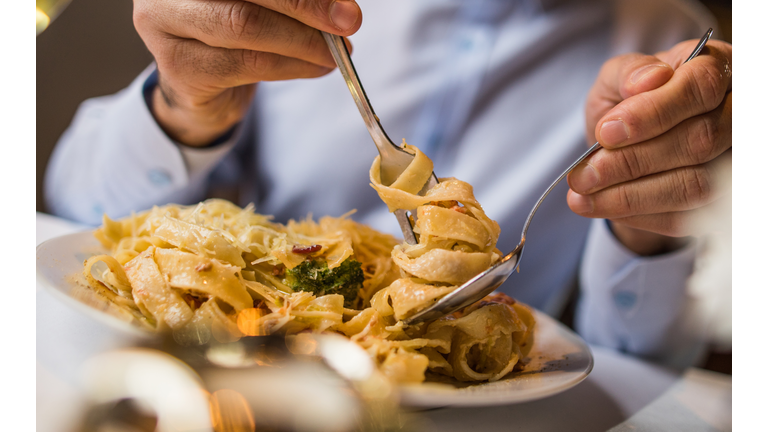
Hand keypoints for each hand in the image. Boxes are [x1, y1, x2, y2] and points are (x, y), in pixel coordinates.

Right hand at [133, 0, 361, 145]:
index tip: (345, 5)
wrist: (198, 84)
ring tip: (335, 53)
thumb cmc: (233, 29)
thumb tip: (340, 4)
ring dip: (303, 42)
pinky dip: (291, 66)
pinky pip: (246, 64)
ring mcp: (164, 23)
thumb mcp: (262, 2)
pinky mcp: (177, 67)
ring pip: (247, 27)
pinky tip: (316, 67)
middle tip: (348, 24)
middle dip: (307, 7)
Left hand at [567, 38, 731, 255]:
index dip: (653, 113)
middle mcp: (735, 114)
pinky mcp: (720, 202)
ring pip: (696, 185)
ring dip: (631, 196)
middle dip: (632, 162)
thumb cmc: (625, 102)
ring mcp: (733, 160)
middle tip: (583, 175)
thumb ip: (627, 72)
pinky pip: (686, 218)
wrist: (625, 144)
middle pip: (700, 140)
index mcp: (714, 68)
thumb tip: (646, 81)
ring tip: (581, 197)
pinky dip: (639, 216)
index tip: (606, 133)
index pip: (699, 87)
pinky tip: (603, 207)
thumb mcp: (615, 79)